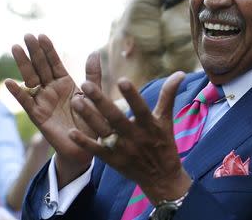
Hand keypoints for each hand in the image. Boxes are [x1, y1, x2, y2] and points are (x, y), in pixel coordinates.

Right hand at [5, 34, 98, 185]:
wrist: (87, 145)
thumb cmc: (91, 120)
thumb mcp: (94, 94)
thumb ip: (93, 75)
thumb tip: (94, 52)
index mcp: (65, 83)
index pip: (55, 63)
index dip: (48, 50)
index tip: (42, 35)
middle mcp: (52, 89)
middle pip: (40, 67)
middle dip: (34, 52)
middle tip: (26, 35)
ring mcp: (43, 101)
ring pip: (31, 79)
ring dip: (23, 64)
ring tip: (16, 48)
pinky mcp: (38, 115)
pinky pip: (26, 102)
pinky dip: (18, 93)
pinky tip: (10, 82)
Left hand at [68, 71, 191, 203]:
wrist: (162, 178)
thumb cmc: (165, 144)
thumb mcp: (167, 120)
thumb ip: (169, 95)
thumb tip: (181, 73)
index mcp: (149, 125)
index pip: (141, 108)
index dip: (133, 95)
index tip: (122, 80)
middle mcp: (135, 136)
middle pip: (116, 118)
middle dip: (100, 101)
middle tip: (86, 84)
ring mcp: (122, 149)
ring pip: (103, 131)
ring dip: (89, 117)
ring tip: (76, 101)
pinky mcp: (113, 160)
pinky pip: (96, 151)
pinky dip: (84, 143)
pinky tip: (70, 132)